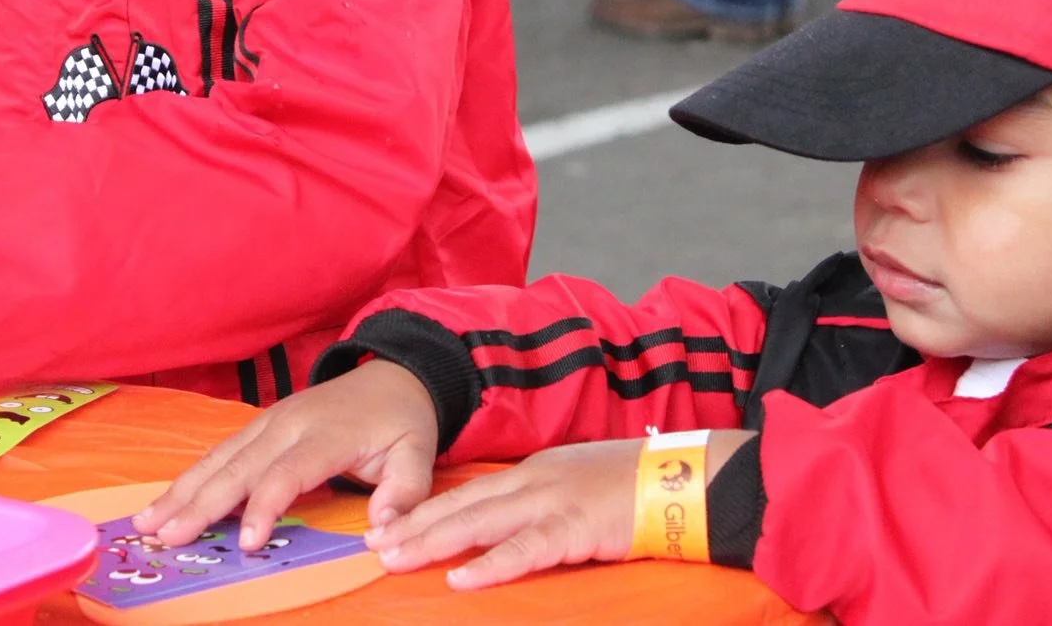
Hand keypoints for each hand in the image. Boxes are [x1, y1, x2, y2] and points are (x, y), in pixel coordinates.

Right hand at [134, 361, 439, 549]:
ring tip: (147, 522)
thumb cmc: (403, 422)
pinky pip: (221, 450)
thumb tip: (381, 528)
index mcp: (327, 434)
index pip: (287, 473)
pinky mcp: (261, 423)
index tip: (245, 542)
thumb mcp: (419, 454)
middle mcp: (290, 423)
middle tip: (165, 536)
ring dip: (182, 490)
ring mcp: (270, 419)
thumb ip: (405, 491)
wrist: (394, 375)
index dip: (264, 506)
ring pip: (220, 456)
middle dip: (200, 503)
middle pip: (239, 465)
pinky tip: (167, 500)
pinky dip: (191, 476)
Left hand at [365, 439, 643, 589]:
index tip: (386, 525)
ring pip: (479, 523)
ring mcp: (551, 501)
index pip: (465, 493)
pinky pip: (525, 551)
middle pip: (460, 505)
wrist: (680, 475)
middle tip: (371, 543)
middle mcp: (532, 481)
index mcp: (531, 472)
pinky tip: (461, 578)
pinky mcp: (573, 527)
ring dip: (433, 541)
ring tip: (395, 558)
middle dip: (413, 525)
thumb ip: (540, 504)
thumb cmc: (632, 486)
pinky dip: (491, 565)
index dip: (423, 510)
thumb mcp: (574, 486)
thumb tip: (507, 526)